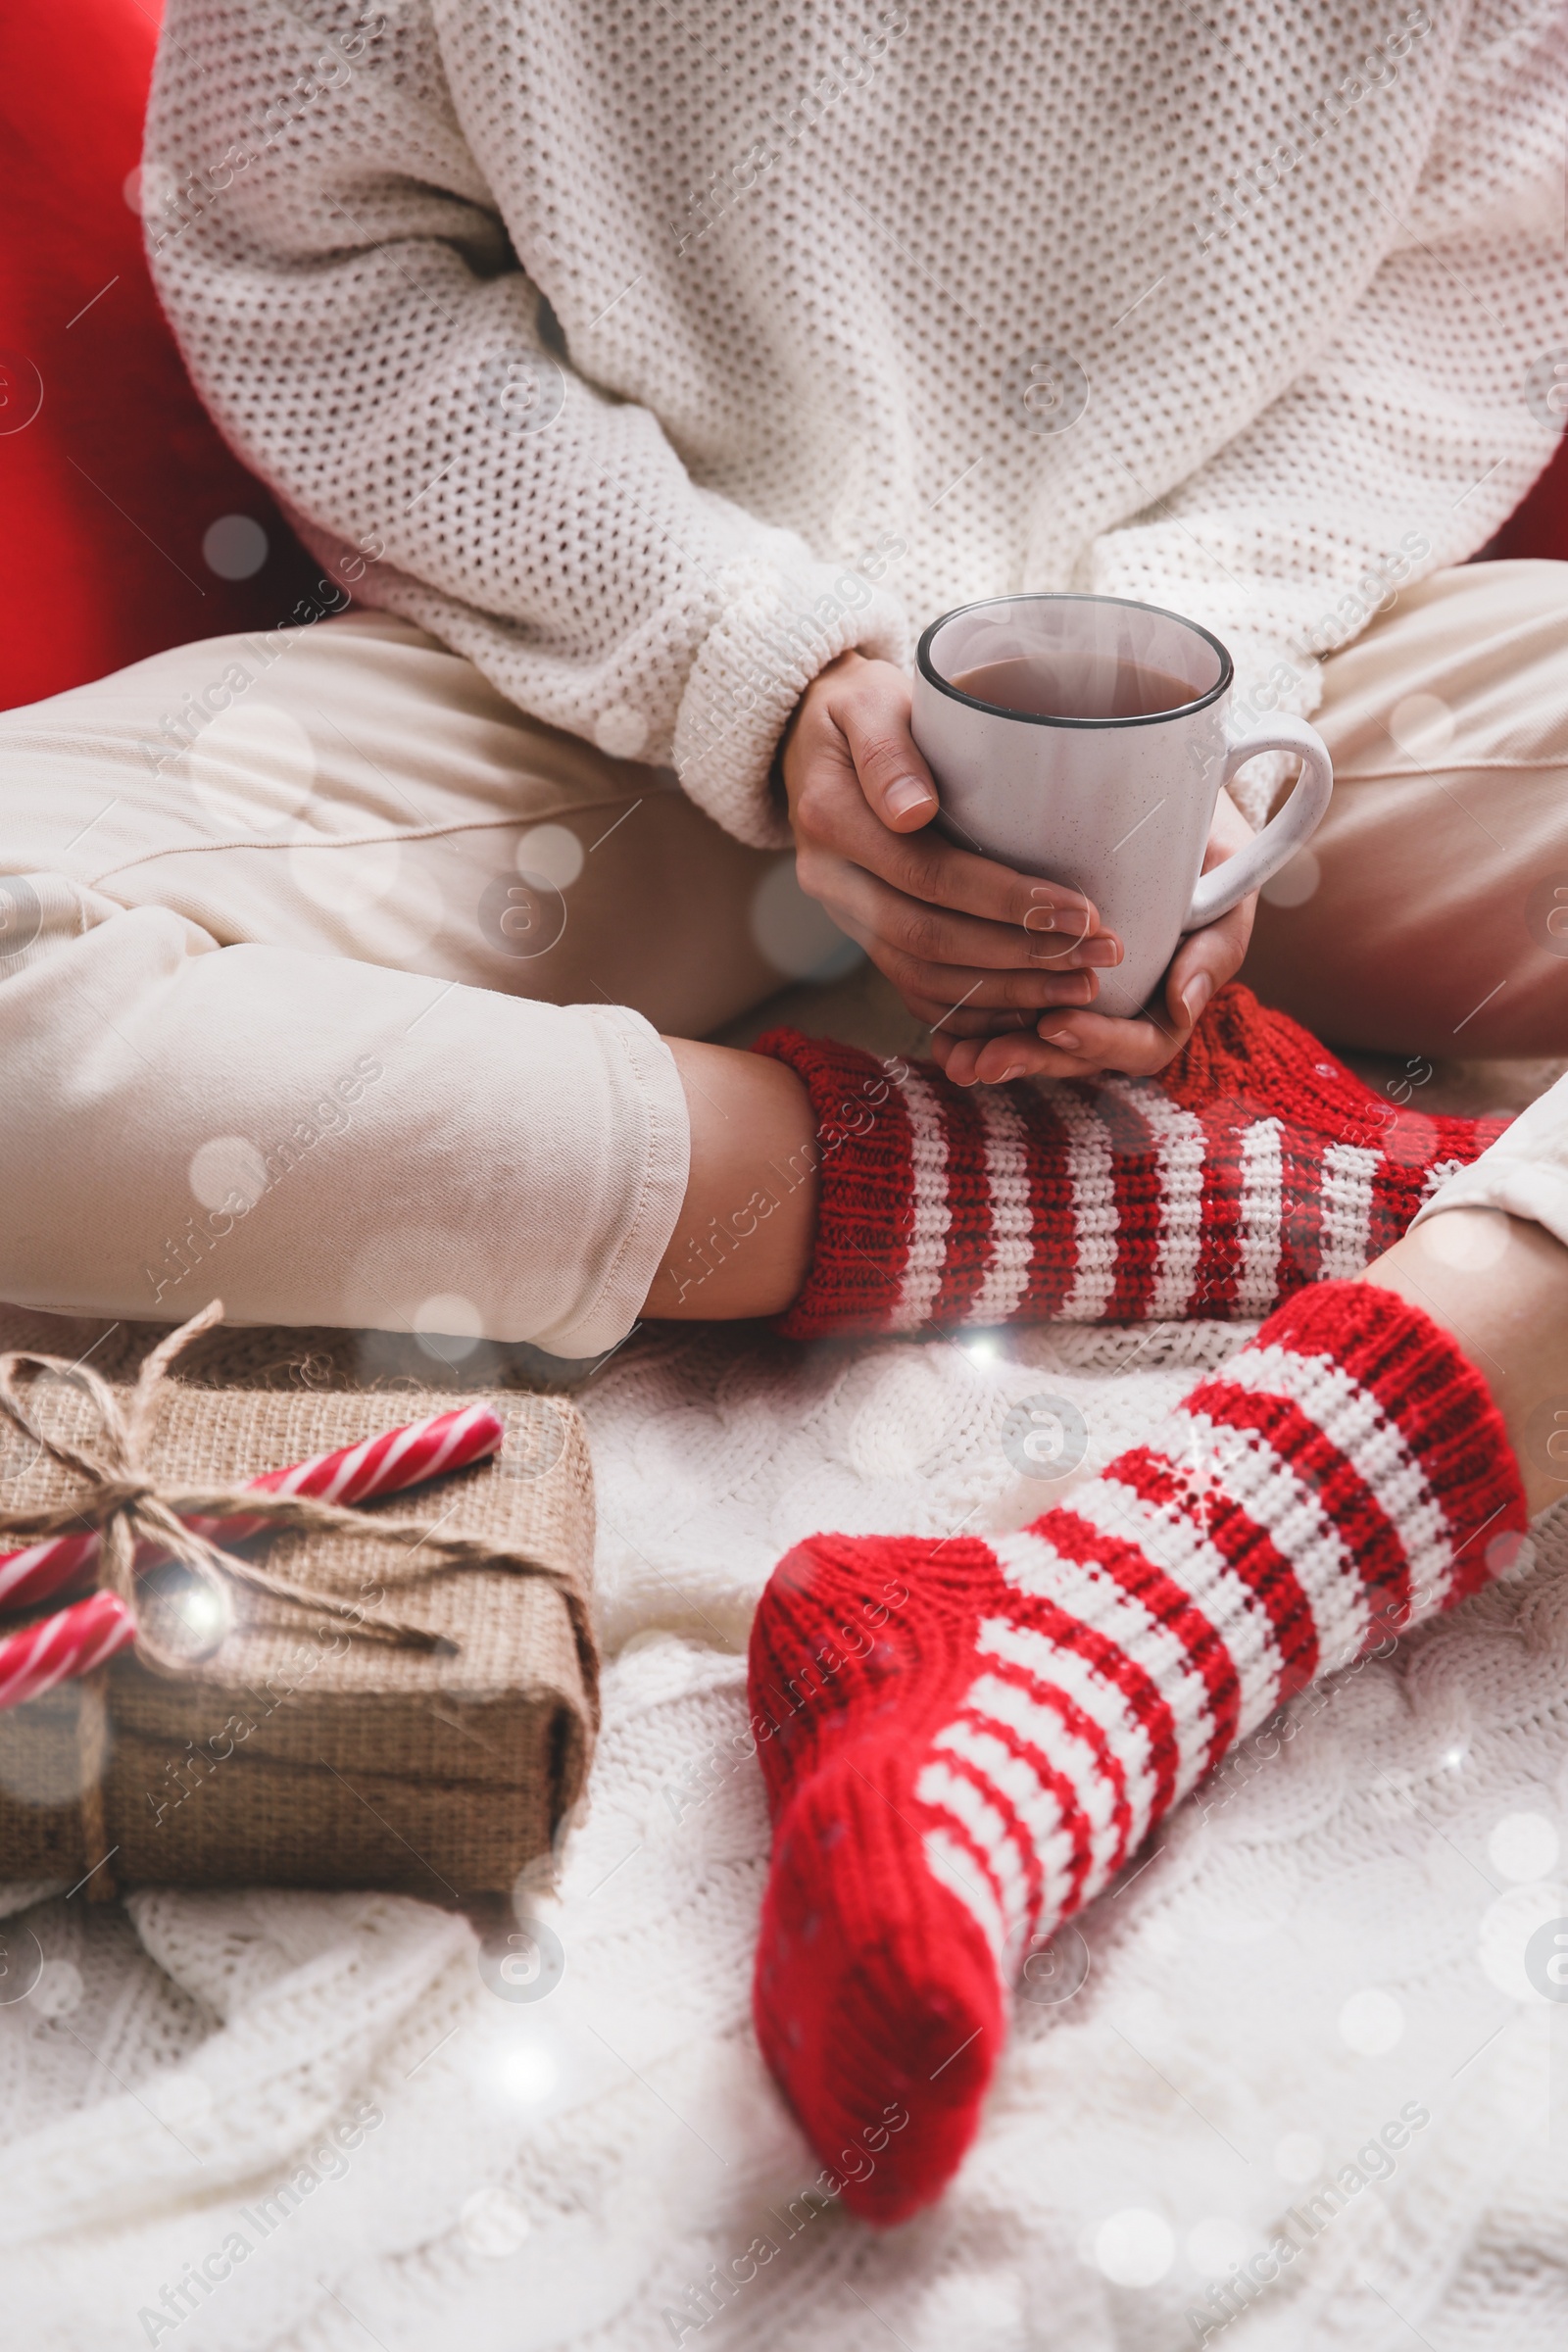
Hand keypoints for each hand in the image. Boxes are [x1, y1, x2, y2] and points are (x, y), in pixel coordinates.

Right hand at [780, 650, 1121, 1035]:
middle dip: (1022, 956)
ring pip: (925, 976)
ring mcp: (847, 915)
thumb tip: (913, 810)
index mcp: (831, 818)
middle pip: (929, 939)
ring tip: (1082, 987)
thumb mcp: (869, 701)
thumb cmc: (863, 709)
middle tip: (1099, 955)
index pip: (926, 874)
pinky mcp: (867, 934)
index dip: (1004, 900)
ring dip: (1008, 990)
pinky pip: (916, 990)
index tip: (1079, 909)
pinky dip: (974, 1011)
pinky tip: (1031, 1012)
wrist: (822, 737)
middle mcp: (833, 880)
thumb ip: (888, 751)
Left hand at [927, 790, 1259, 1083]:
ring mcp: (1073, 991)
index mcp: (1169, 991)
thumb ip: (1218, 938)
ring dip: (994, 1054)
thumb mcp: (1225, 871)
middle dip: (1032, 1060)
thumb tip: (1182, 1006)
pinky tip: (943, 1040)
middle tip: (987, 1060)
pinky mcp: (1029, 969)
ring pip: (1034, 1041)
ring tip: (956, 1060)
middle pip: (1077, 1055)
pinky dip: (973, 1030)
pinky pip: (1000, 1014)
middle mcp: (1120, 1003)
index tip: (1057, 1023)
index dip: (1099, 1043)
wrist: (1165, 787)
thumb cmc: (1200, 830)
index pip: (1141, 1044)